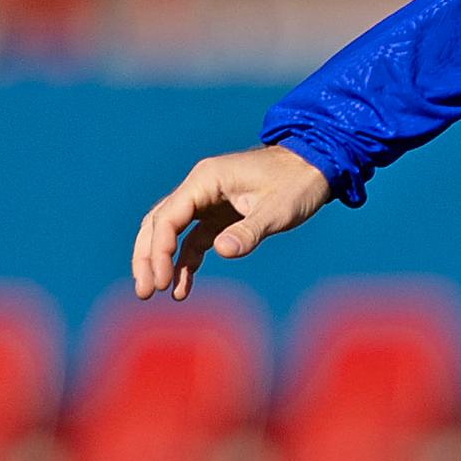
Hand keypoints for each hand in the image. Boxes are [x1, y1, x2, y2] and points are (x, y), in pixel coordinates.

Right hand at [131, 145, 333, 299]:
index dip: (160, 249)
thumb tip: (220, 251)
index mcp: (206, 180)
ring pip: (170, 232)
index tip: (160, 279)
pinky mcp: (219, 215)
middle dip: (148, 258)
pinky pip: (193, 239)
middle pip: (159, 223)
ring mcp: (207, 201)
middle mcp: (200, 188)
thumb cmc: (298, 183)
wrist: (318, 167)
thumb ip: (249, 230)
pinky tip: (183, 288)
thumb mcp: (278, 209)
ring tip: (154, 293)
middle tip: (143, 292)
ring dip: (161, 261)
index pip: (169, 216)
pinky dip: (186, 262)